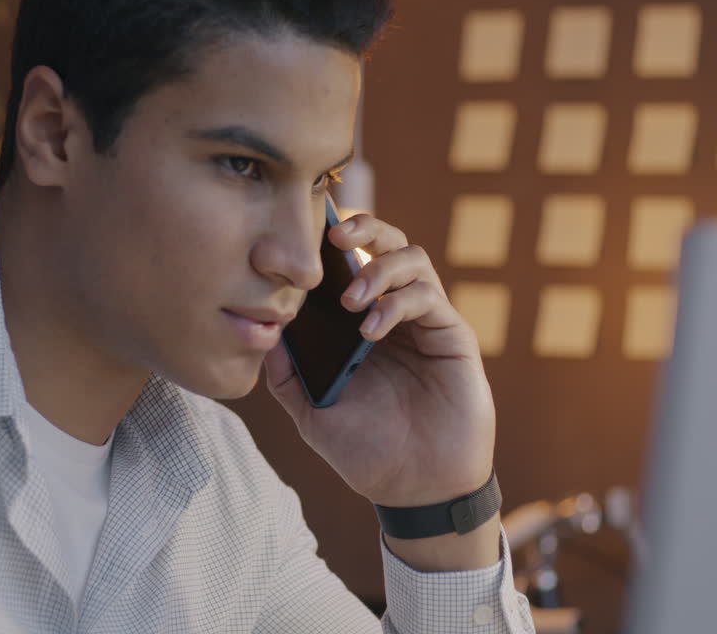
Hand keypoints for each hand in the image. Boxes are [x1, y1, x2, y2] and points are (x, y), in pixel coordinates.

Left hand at [263, 212, 495, 509]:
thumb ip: (287, 376)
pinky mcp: (453, 336)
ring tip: (351, 301)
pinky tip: (370, 330)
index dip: (335, 238)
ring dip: (378, 269)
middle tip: (334, 236)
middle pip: (389, 242)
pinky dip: (397, 302)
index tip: (306, 232)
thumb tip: (263, 333)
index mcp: (362, 323)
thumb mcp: (313, 413)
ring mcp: (427, 322)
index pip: (352, 262)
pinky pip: (428, 297)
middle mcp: (396, 313)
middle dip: (364, 227)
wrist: (416, 489)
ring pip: (413, 259)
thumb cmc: (368, 451)